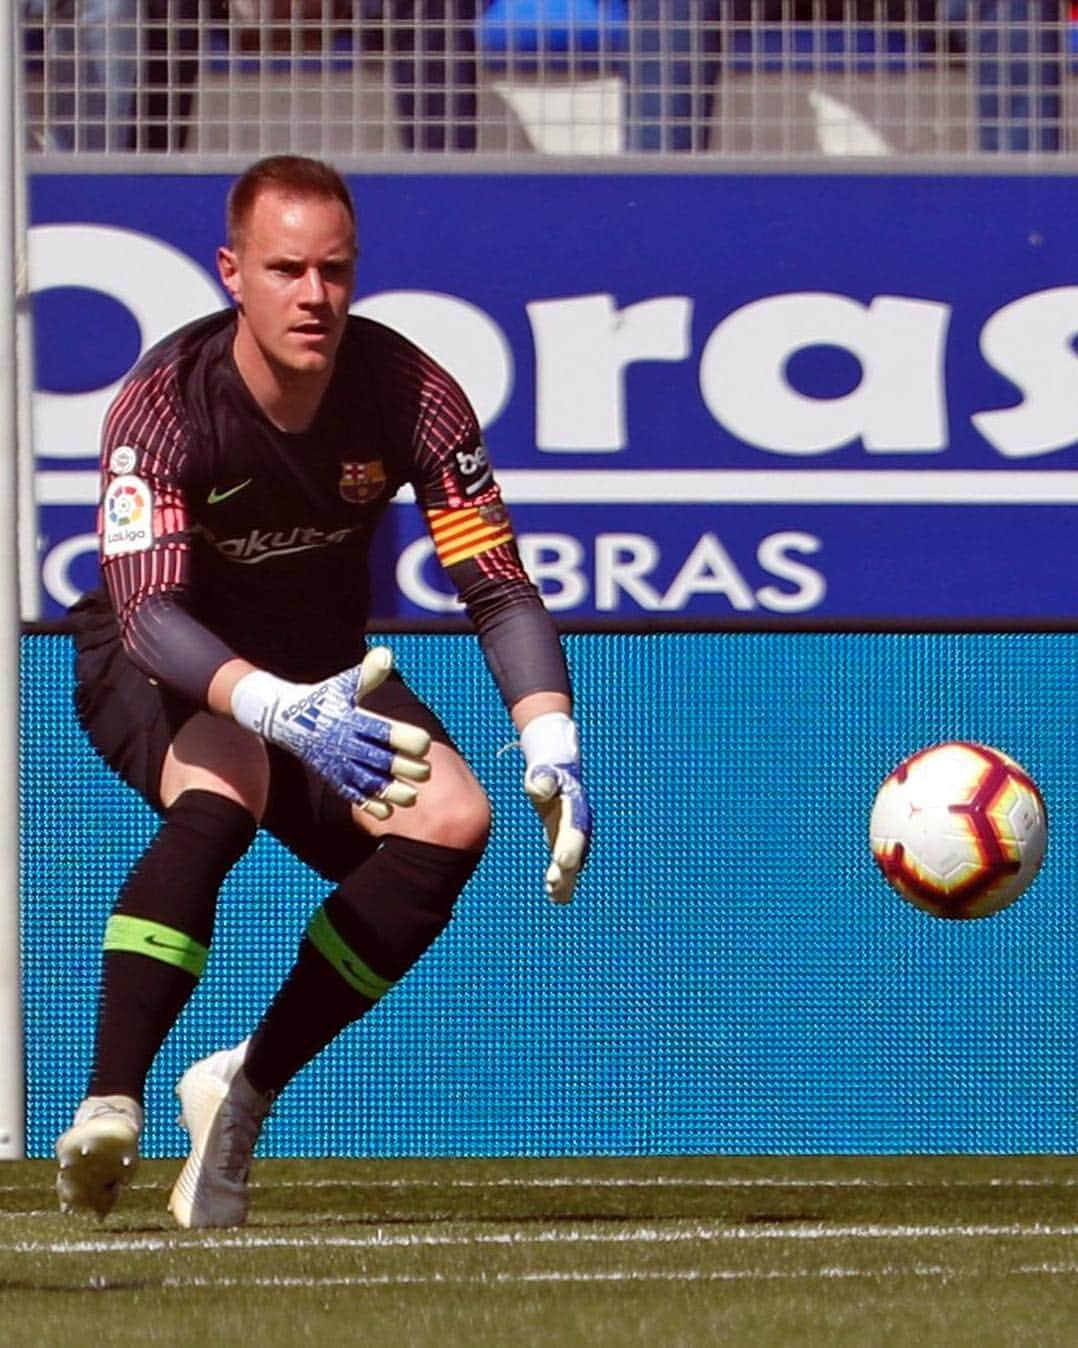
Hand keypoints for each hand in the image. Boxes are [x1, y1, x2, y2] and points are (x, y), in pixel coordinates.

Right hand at [231, 648, 430, 815]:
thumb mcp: (342, 685)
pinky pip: (350, 793)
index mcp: (351, 720)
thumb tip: (385, 654)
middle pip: (377, 759)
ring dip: (388, 790)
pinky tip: (388, 811)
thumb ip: (367, 675)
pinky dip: (368, 804)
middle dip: (402, 767)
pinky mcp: (332, 776)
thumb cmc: (324, 698)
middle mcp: (344, 743)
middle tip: (426, 773)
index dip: (402, 738)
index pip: (379, 731)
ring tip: (411, 796)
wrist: (285, 718)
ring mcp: (337, 762)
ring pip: (366, 780)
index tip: (424, 744)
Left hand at [520, 712, 591, 903]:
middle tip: (554, 883)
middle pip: (575, 852)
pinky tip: (555, 896)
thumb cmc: (547, 774)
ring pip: (573, 864)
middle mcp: (579, 827)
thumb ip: (541, 780)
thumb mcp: (543, 773)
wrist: (557, 775)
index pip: (574, 831)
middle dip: (567, 870)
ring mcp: (573, 838)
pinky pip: (565, 867)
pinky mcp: (565, 845)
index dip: (570, 847)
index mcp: (575, 809)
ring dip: (565, 880)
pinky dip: (562, 881)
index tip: (563, 861)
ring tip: (555, 895)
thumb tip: (540, 788)